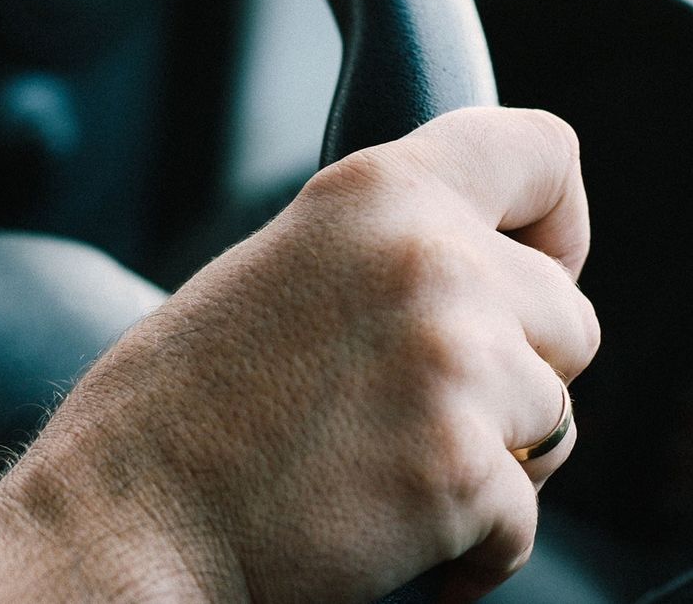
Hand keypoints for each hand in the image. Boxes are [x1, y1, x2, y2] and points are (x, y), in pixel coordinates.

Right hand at [0, 108, 598, 602]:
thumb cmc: (175, 408)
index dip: (556, 219)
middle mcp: (430, 263)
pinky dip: (471, 540)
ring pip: (556, 421)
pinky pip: (524, 516)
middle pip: (569, 318)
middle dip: (515, 371)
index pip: (542, 153)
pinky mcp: (461, 474)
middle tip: (417, 406)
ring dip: (492, 455)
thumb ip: (383, 252)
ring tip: (383, 466)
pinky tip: (388, 528)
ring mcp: (453, 368)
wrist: (123, 519)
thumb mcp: (277, 269)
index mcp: (375, 196)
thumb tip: (474, 276)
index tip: (539, 266)